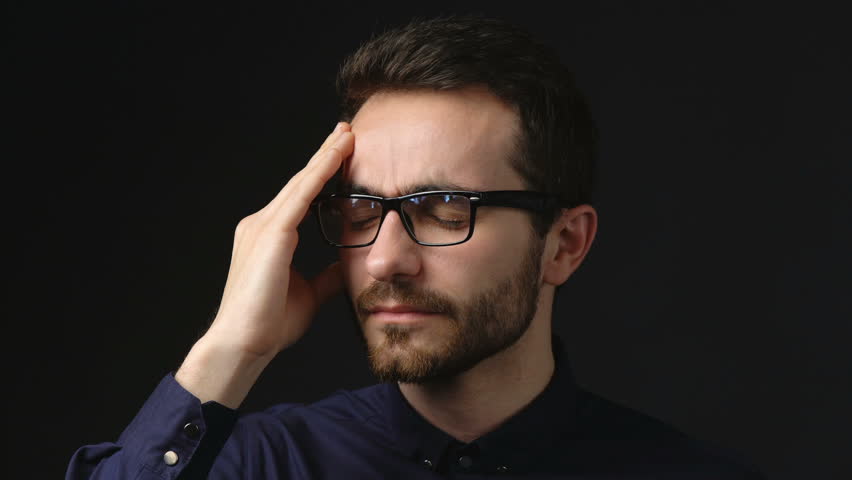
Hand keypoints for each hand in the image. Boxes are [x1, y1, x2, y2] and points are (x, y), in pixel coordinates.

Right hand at [204, 123, 353, 358]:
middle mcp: (263, 224)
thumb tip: (347, 266)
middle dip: (325, 156)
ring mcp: (263, 226)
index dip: (322, 174)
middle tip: (347, 131)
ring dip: (326, 157)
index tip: (343, 154)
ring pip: (301, 183)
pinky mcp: (271, 234)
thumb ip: (326, 276)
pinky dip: (320, 173)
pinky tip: (337, 156)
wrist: (243, 344)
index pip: (302, 197)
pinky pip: (301, 196)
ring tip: (347, 135)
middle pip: (301, 182)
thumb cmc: (270, 323)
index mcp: (270, 236)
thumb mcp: (309, 293)